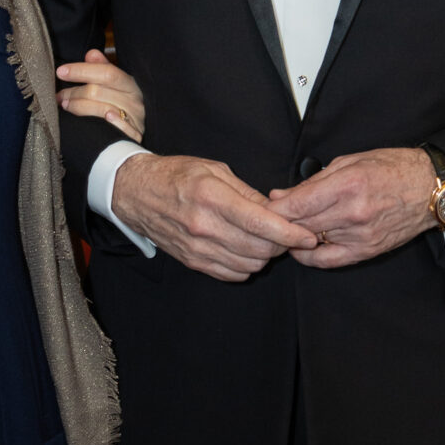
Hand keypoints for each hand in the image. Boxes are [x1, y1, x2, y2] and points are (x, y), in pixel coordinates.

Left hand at [56, 48, 144, 141]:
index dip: (82, 71)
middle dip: (74, 93)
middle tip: (59, 95)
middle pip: (98, 92)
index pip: (106, 72)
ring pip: (103, 110)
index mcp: (130, 83)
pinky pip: (120, 129)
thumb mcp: (117, 84)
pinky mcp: (134, 135)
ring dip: (79, 107)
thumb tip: (91, 54)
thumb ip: (103, 68)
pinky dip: (111, 123)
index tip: (61, 71)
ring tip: (65, 105)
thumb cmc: (124, 103)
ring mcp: (135, 118)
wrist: (145, 130)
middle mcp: (134, 99)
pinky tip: (97, 120)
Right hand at [111, 152, 318, 280]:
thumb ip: (247, 193)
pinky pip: (231, 274)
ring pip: (248, 265)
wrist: (136, 193)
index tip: (308, 236)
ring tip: (265, 241)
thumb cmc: (176, 176)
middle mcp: (204, 227)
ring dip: (264, 256)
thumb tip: (277, 210)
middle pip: (259, 249)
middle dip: (281, 245)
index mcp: (212, 198)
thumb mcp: (214, 170)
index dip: (290, 233)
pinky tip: (245, 250)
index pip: (261, 224)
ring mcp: (197, 248)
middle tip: (287, 234)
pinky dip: (246, 266)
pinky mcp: (192, 261)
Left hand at [269, 148, 438, 267]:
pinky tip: (302, 248)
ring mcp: (360, 235)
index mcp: (348, 184)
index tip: (262, 208)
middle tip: (268, 220)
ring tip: (285, 230)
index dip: (274, 208)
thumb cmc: (392, 168)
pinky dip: (310, 256)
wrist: (430, 189)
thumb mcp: (350, 162)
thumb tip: (280, 195)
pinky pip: (328, 261)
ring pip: (311, 242)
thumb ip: (313, 181)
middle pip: (300, 225)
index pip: (297, 204)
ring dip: (294, 237)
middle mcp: (353, 212)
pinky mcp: (367, 250)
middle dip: (280, 223)